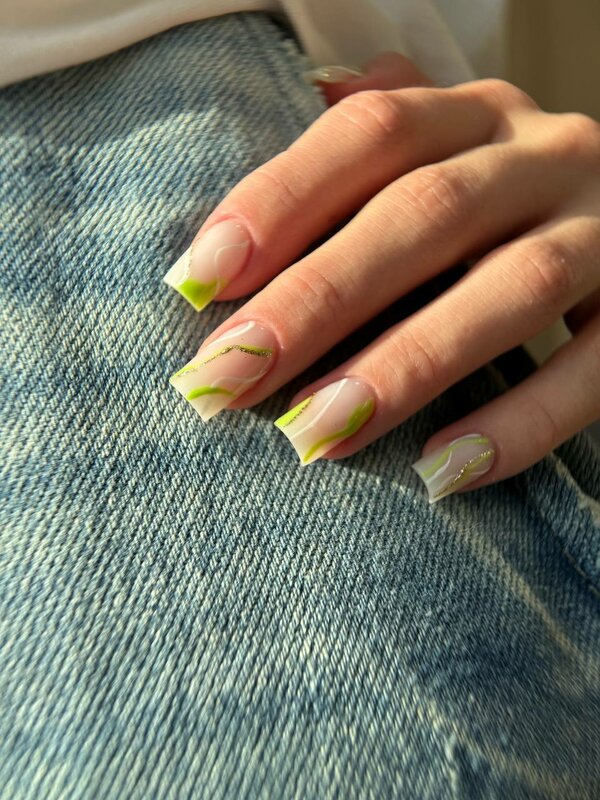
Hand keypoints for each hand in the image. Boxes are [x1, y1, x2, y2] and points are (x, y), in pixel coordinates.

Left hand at [165, 53, 599, 502]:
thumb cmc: (507, 200)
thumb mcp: (452, 148)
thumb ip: (386, 131)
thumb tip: (303, 98)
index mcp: (478, 115)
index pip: (371, 131)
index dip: (279, 200)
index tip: (196, 281)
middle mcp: (547, 157)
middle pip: (426, 213)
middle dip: (318, 298)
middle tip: (229, 377)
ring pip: (512, 291)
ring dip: (406, 366)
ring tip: (314, 435)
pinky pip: (593, 370)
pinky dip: (520, 424)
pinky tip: (440, 475)